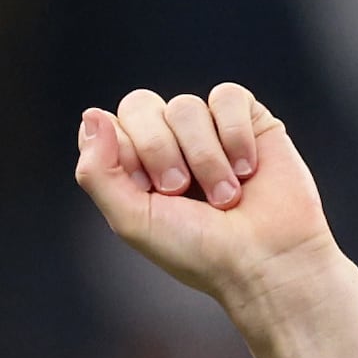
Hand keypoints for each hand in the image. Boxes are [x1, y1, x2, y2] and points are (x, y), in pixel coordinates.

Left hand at [73, 84, 345, 329]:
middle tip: (182, 192)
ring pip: (185, 106)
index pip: (110, 125)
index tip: (151, 193)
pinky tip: (248, 169)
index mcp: (135, 166)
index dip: (129, 154)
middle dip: (160, 151)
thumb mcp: (132, 221)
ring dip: (204, 159)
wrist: (266, 260)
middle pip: (140, 104)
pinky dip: (235, 136)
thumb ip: (97, 172)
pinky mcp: (249, 120)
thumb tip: (91, 114)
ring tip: (226, 197)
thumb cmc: (201, 252)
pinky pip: (227, 97)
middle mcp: (169, 143)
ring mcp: (208, 129)